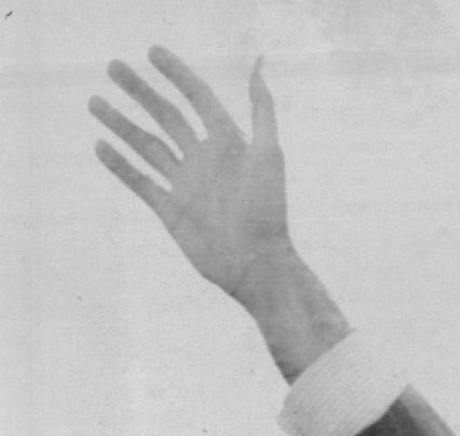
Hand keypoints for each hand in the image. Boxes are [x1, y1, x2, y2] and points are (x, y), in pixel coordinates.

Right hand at [90, 48, 348, 378]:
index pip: (198, 99)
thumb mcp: (268, 154)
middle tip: (112, 67)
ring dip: (121, 123)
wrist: (256, 264)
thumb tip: (258, 64)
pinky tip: (100, 145)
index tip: (152, 52)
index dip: (177, 74)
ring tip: (95, 101)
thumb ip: (262, 110)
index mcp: (228, 144)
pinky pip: (140, 182)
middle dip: (140, 92)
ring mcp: (186, 185)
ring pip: (147, 146)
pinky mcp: (171, 210)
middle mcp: (205, 160)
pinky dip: (119, 164)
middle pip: (167, 117)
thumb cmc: (267, 210)